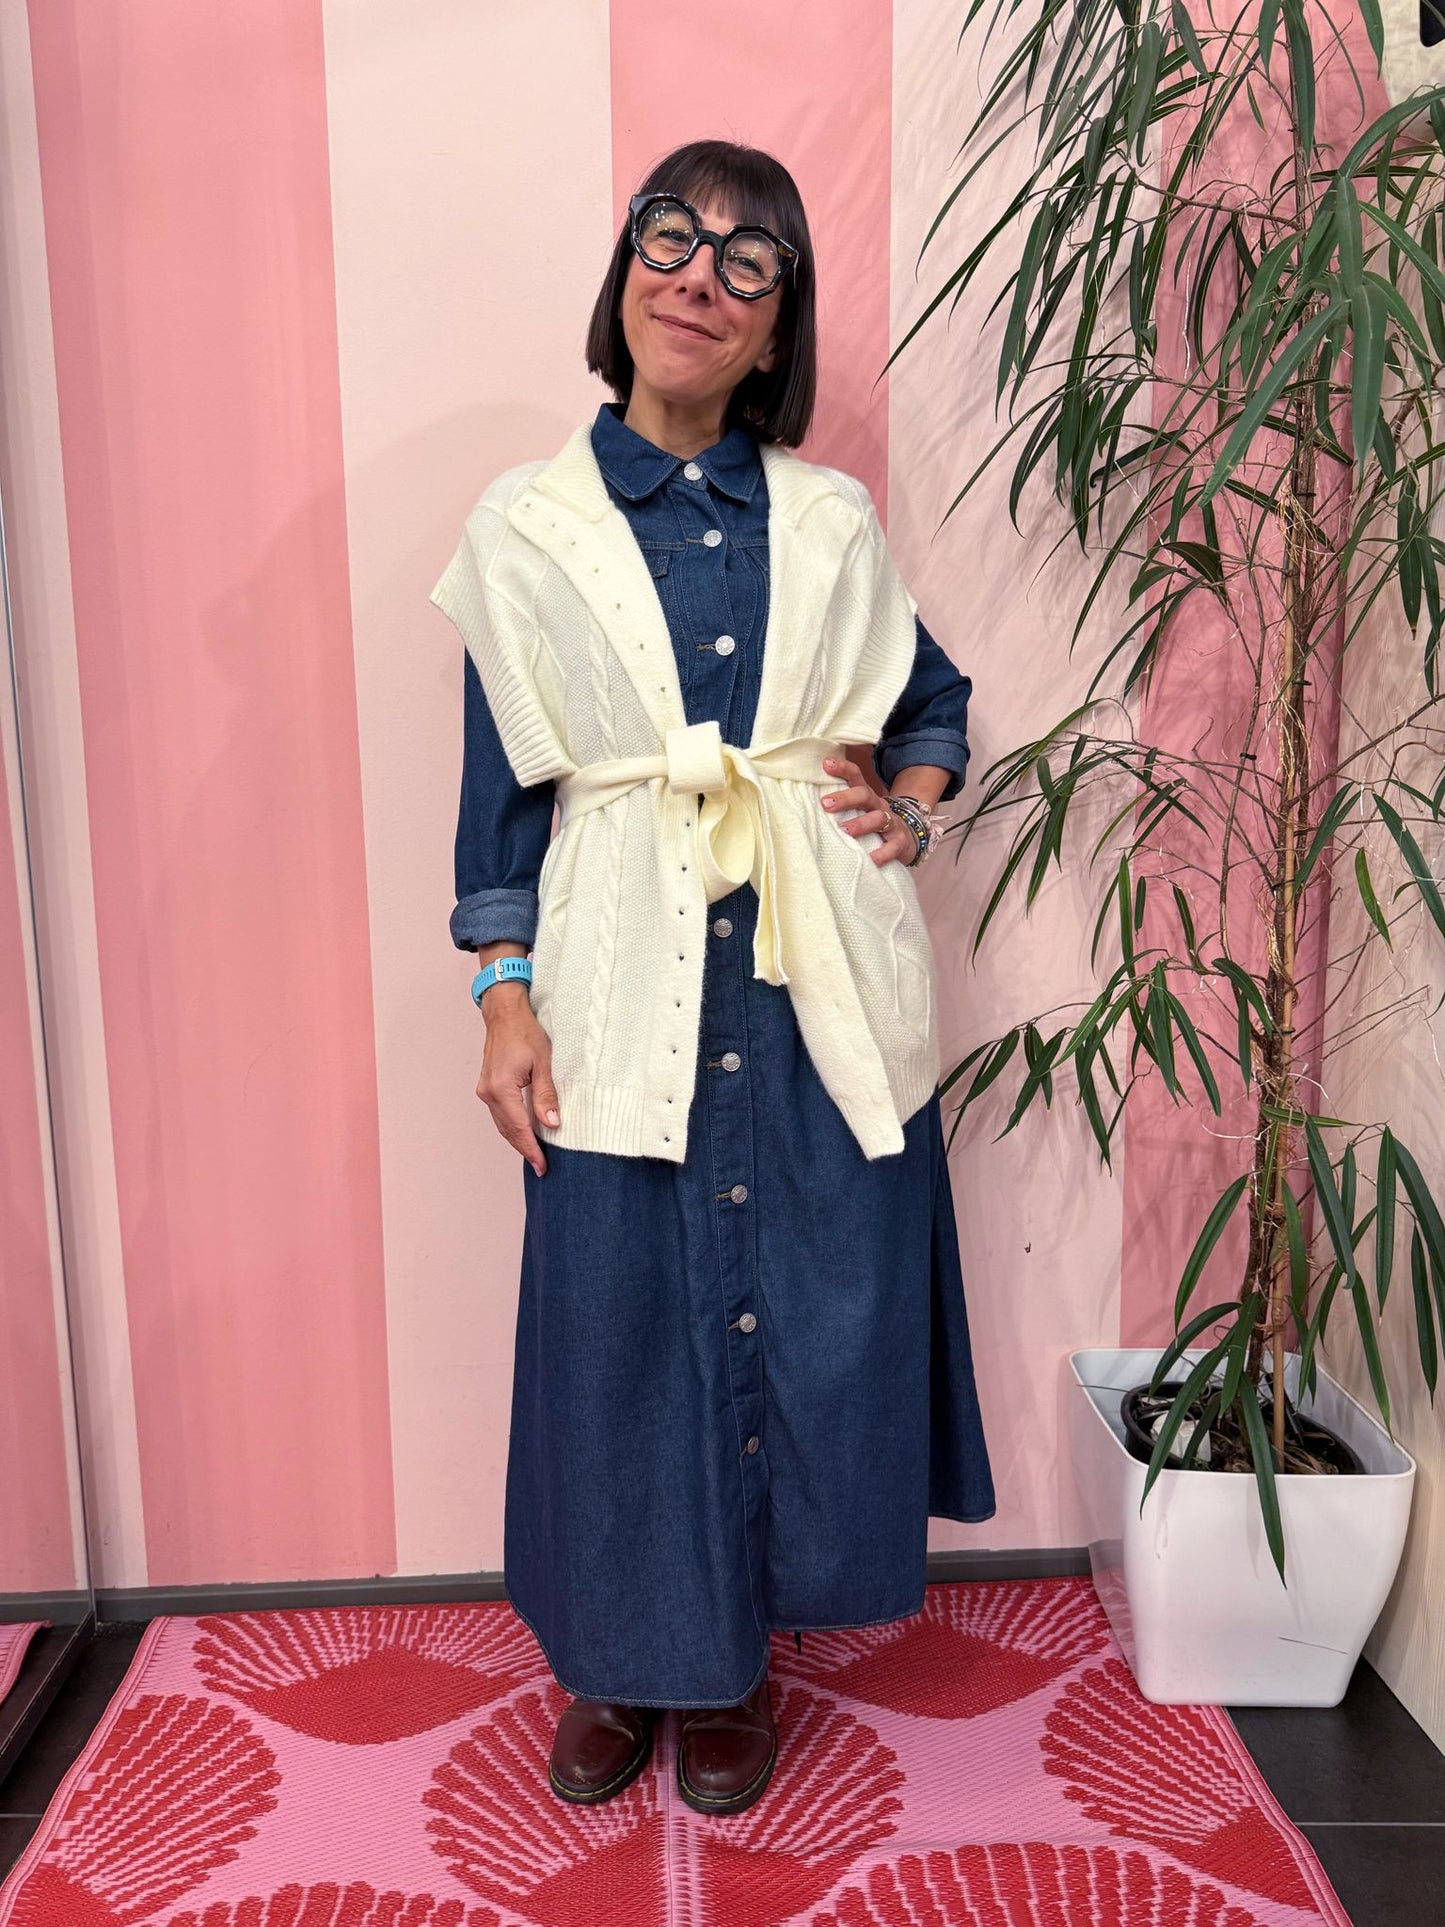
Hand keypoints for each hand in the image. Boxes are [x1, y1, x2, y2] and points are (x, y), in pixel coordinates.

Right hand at [475, 988, 558, 1175]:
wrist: (504, 1013)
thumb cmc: (525, 1032)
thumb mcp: (544, 1062)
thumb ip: (546, 1095)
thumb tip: (552, 1123)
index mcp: (501, 1088)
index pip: (518, 1128)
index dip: (532, 1149)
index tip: (543, 1166)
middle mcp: (488, 1092)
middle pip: (508, 1131)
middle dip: (525, 1150)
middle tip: (542, 1167)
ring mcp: (486, 1090)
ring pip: (503, 1124)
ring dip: (518, 1140)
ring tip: (536, 1155)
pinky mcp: (488, 1087)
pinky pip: (501, 1114)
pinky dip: (512, 1126)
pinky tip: (525, 1133)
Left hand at [820, 755, 918, 867]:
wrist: (908, 839)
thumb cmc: (873, 823)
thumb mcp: (860, 810)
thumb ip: (840, 805)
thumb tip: (804, 800)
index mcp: (866, 796)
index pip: (855, 776)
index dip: (842, 769)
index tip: (826, 764)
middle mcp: (878, 806)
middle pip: (865, 795)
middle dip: (846, 798)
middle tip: (826, 804)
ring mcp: (891, 823)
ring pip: (878, 819)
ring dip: (861, 824)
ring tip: (845, 831)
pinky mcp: (900, 842)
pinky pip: (892, 847)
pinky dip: (882, 853)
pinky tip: (871, 859)